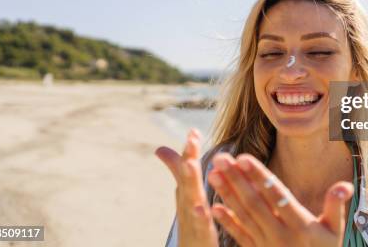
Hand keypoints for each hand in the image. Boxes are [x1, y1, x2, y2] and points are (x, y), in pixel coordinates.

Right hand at [155, 129, 217, 246]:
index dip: (189, 151)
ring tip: (190, 163)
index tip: (193, 130)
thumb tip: (166, 152)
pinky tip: (200, 206)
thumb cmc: (193, 230)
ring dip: (190, 180)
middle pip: (187, 178)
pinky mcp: (201, 237)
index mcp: (189, 195)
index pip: (187, 169)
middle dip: (188, 157)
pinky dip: (199, 215)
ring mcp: (192, 221)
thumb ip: (184, 178)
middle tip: (191, 137)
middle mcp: (187, 205)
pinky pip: (200, 225)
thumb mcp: (189, 201)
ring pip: (191, 198)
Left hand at [206, 153, 353, 246]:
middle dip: (235, 178)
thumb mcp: (335, 231)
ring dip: (226, 194)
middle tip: (220, 157)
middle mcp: (279, 234)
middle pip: (254, 202)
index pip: (276, 195)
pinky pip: (240, 236)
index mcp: (299, 224)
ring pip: (243, 216)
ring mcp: (266, 245)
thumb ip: (336, 206)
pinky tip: (213, 207)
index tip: (244, 157)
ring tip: (212, 173)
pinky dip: (226, 222)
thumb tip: (345, 185)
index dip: (259, 176)